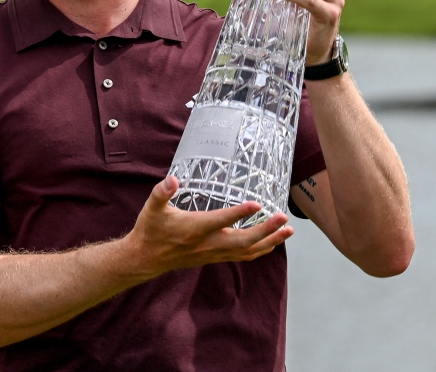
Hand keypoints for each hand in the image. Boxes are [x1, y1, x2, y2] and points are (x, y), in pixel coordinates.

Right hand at [122, 176, 292, 278]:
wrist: (146, 258)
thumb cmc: (150, 229)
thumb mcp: (152, 208)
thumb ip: (162, 193)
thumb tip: (172, 179)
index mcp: (194, 228)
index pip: (221, 220)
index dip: (239, 213)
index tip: (257, 203)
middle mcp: (208, 243)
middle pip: (243, 241)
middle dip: (266, 230)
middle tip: (284, 218)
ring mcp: (213, 253)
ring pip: (248, 251)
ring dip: (270, 241)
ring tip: (289, 231)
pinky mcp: (215, 257)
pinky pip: (243, 256)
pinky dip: (260, 250)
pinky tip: (271, 243)